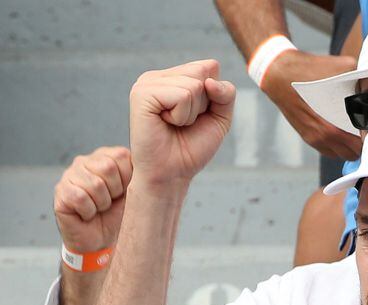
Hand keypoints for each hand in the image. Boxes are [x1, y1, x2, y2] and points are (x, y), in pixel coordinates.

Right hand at [54, 147, 131, 252]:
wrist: (103, 242)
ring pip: (94, 184)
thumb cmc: (120, 216)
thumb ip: (140, 173)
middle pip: (107, 168)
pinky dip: (88, 212)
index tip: (124, 193)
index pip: (121, 155)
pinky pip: (80, 198)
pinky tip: (86, 214)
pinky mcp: (61, 191)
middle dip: (114, 192)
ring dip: (102, 204)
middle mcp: (86, 161)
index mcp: (107, 157)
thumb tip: (150, 162)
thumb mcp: (137, 193)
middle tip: (109, 203)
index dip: (127, 180)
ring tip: (99, 209)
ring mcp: (70, 174)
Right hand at [128, 59, 236, 190]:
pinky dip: (181, 116)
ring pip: (194, 85)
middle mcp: (158, 76)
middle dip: (203, 104)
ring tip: (174, 125)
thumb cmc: (192, 148)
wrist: (172, 174)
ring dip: (191, 113)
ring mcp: (147, 83)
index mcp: (173, 77)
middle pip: (203, 72)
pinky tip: (165, 123)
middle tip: (184, 123)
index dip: (214, 96)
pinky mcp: (141, 94)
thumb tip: (209, 81)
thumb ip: (226, 93)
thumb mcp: (220, 118)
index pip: (210, 67)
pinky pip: (181, 95)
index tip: (197, 117)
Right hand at [262, 50, 362, 159]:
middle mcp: (323, 138)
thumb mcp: (342, 66)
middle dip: (363, 143)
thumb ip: (361, 76)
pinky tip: (341, 131)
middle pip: (353, 153)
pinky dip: (337, 146)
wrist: (279, 74)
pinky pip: (329, 151)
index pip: (361, 145)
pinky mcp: (307, 137)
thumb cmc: (309, 70)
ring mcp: (315, 139)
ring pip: (341, 155)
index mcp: (332, 127)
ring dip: (350, 147)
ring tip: (355, 132)